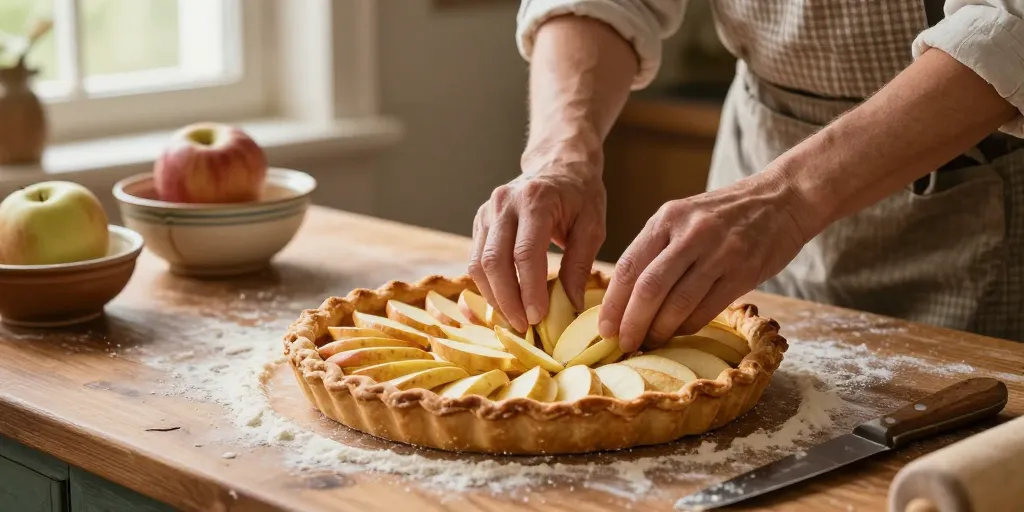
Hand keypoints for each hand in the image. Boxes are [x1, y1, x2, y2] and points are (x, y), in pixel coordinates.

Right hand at [469, 149, 606, 332]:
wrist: (557, 164)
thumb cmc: (580, 195)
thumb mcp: (592, 226)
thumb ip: (580, 265)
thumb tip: (570, 306)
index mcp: (536, 200)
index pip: (525, 253)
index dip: (529, 290)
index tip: (537, 318)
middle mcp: (504, 203)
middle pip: (494, 261)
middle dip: (507, 300)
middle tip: (524, 327)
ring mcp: (487, 211)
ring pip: (478, 264)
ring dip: (494, 297)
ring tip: (514, 320)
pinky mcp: (480, 221)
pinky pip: (476, 260)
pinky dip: (487, 286)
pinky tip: (503, 304)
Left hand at [599, 171, 818, 351]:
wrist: (783, 199)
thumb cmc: (725, 214)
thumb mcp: (684, 216)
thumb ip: (657, 248)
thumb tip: (625, 297)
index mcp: (668, 218)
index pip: (628, 266)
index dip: (612, 303)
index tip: (604, 328)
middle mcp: (691, 233)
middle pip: (649, 288)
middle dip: (631, 323)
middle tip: (623, 344)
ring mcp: (719, 253)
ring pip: (677, 304)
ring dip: (659, 331)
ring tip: (649, 344)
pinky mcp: (744, 272)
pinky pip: (706, 310)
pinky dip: (687, 327)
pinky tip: (678, 333)